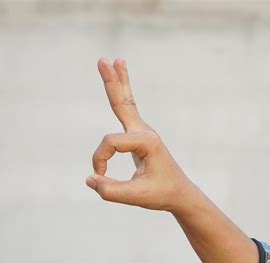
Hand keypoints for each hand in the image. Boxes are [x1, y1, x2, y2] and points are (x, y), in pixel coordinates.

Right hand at [86, 57, 195, 211]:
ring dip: (118, 82)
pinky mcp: (138, 135)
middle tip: (102, 59)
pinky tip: (121, 78)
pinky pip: (127, 110)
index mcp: (147, 141)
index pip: (110, 143)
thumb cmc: (161, 194)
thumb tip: (90, 179)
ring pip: (126, 102)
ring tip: (112, 60)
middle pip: (123, 102)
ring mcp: (143, 131)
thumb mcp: (137, 196)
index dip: (99, 160)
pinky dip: (122, 94)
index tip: (100, 177)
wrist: (179, 194)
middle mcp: (145, 132)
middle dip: (111, 82)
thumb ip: (111, 191)